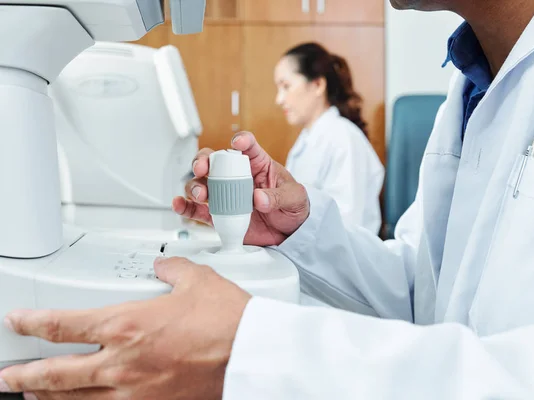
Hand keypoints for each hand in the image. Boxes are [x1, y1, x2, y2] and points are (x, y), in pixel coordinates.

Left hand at [0, 257, 250, 399]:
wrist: (250, 354)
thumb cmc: (225, 319)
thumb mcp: (196, 280)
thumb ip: (171, 269)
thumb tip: (163, 266)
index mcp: (126, 325)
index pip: (62, 325)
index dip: (31, 323)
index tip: (17, 322)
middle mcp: (121, 362)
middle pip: (56, 373)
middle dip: (24, 375)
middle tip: (6, 376)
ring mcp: (135, 391)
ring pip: (76, 399)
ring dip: (48, 397)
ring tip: (33, 395)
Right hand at [173, 132, 309, 246]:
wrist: (290, 234)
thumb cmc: (293, 208)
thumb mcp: (294, 198)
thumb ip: (278, 196)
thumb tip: (259, 198)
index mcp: (257, 164)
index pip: (248, 146)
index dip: (241, 141)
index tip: (238, 144)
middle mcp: (237, 177)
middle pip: (213, 161)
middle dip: (204, 161)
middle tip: (203, 168)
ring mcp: (225, 195)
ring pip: (202, 184)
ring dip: (195, 186)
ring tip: (201, 194)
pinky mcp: (218, 215)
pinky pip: (198, 210)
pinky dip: (185, 207)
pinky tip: (180, 204)